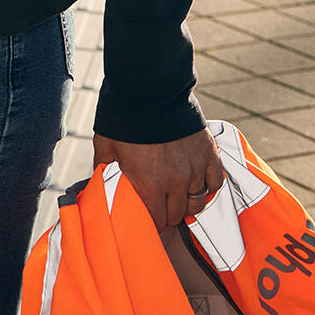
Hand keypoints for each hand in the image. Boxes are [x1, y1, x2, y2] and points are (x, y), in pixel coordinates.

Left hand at [95, 127, 224, 228]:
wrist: (148, 90)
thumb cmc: (123, 119)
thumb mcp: (105, 147)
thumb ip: (105, 170)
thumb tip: (99, 182)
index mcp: (149, 185)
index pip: (157, 220)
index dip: (153, 224)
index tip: (150, 221)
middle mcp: (175, 182)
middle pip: (178, 214)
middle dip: (169, 215)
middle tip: (163, 208)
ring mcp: (194, 168)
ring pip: (198, 201)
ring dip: (188, 202)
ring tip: (180, 197)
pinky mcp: (208, 154)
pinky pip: (215, 182)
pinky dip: (208, 185)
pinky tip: (198, 182)